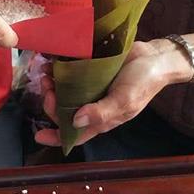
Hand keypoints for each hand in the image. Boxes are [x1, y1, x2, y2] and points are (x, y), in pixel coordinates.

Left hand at [34, 40, 179, 147]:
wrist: (155, 56)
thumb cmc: (144, 82)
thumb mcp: (125, 100)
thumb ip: (101, 112)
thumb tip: (76, 121)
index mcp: (101, 119)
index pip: (75, 135)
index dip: (56, 137)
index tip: (38, 135)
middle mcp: (92, 105)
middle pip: (64, 112)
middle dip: (51, 104)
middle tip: (48, 89)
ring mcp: (90, 88)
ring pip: (63, 93)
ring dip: (51, 86)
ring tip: (46, 74)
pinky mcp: (89, 71)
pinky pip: (69, 73)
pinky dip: (58, 69)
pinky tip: (51, 62)